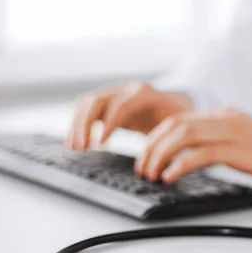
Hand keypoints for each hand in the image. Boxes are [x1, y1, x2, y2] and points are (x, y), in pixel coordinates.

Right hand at [66, 82, 191, 149]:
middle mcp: (125, 90)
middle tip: (81, 147)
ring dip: (77, 125)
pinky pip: (86, 111)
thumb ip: (174, 137)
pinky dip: (77, 126)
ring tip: (73, 148)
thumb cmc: (176, 118)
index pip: (122, 104)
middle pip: (98, 100)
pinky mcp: (105, 104)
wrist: (172, 105)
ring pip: (87, 104)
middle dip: (86, 123)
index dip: (110, 122)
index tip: (101, 142)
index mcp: (144, 94)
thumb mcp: (178, 124)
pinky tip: (73, 143)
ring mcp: (113, 95)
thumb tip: (171, 162)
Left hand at [135, 108, 251, 184]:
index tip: (145, 157)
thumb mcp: (244, 141)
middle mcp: (224, 119)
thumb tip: (195, 156)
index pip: (178, 120)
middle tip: (141, 169)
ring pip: (183, 135)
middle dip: (151, 146)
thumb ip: (220, 142)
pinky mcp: (240, 150)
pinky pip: (201, 154)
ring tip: (150, 175)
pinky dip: (180, 165)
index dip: (155, 138)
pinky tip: (170, 177)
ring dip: (160, 155)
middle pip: (174, 125)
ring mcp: (232, 132)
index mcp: (223, 115)